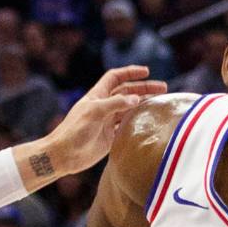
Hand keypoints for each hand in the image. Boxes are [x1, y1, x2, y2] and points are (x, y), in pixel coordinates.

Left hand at [46, 66, 165, 174]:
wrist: (64, 155)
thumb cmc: (74, 130)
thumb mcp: (94, 112)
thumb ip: (115, 104)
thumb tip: (136, 99)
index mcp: (98, 95)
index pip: (116, 77)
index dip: (130, 72)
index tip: (147, 71)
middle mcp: (104, 106)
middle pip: (127, 92)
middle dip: (144, 88)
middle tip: (163, 88)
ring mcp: (108, 122)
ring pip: (129, 109)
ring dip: (144, 105)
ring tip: (160, 104)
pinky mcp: (110, 137)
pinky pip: (127, 127)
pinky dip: (137, 124)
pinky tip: (149, 122)